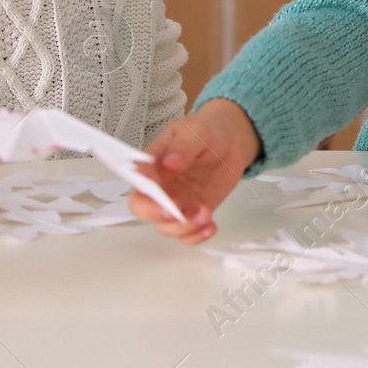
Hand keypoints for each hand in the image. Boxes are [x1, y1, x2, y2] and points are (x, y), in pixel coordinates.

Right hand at [129, 98, 261, 244]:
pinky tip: (210, 226)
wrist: (230, 142)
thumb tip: (170, 162)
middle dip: (155, 214)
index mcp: (153, 163)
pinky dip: (196, 236)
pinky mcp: (192, 212)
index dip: (143, 188)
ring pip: (166, 226)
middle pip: (143, 208)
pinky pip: (187, 233)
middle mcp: (160, 186)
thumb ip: (183, 147)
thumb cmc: (206, 131)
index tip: (157, 190)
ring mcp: (176, 202)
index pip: (137, 179)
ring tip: (205, 213)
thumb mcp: (196, 131)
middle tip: (175, 212)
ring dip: (183, 226)